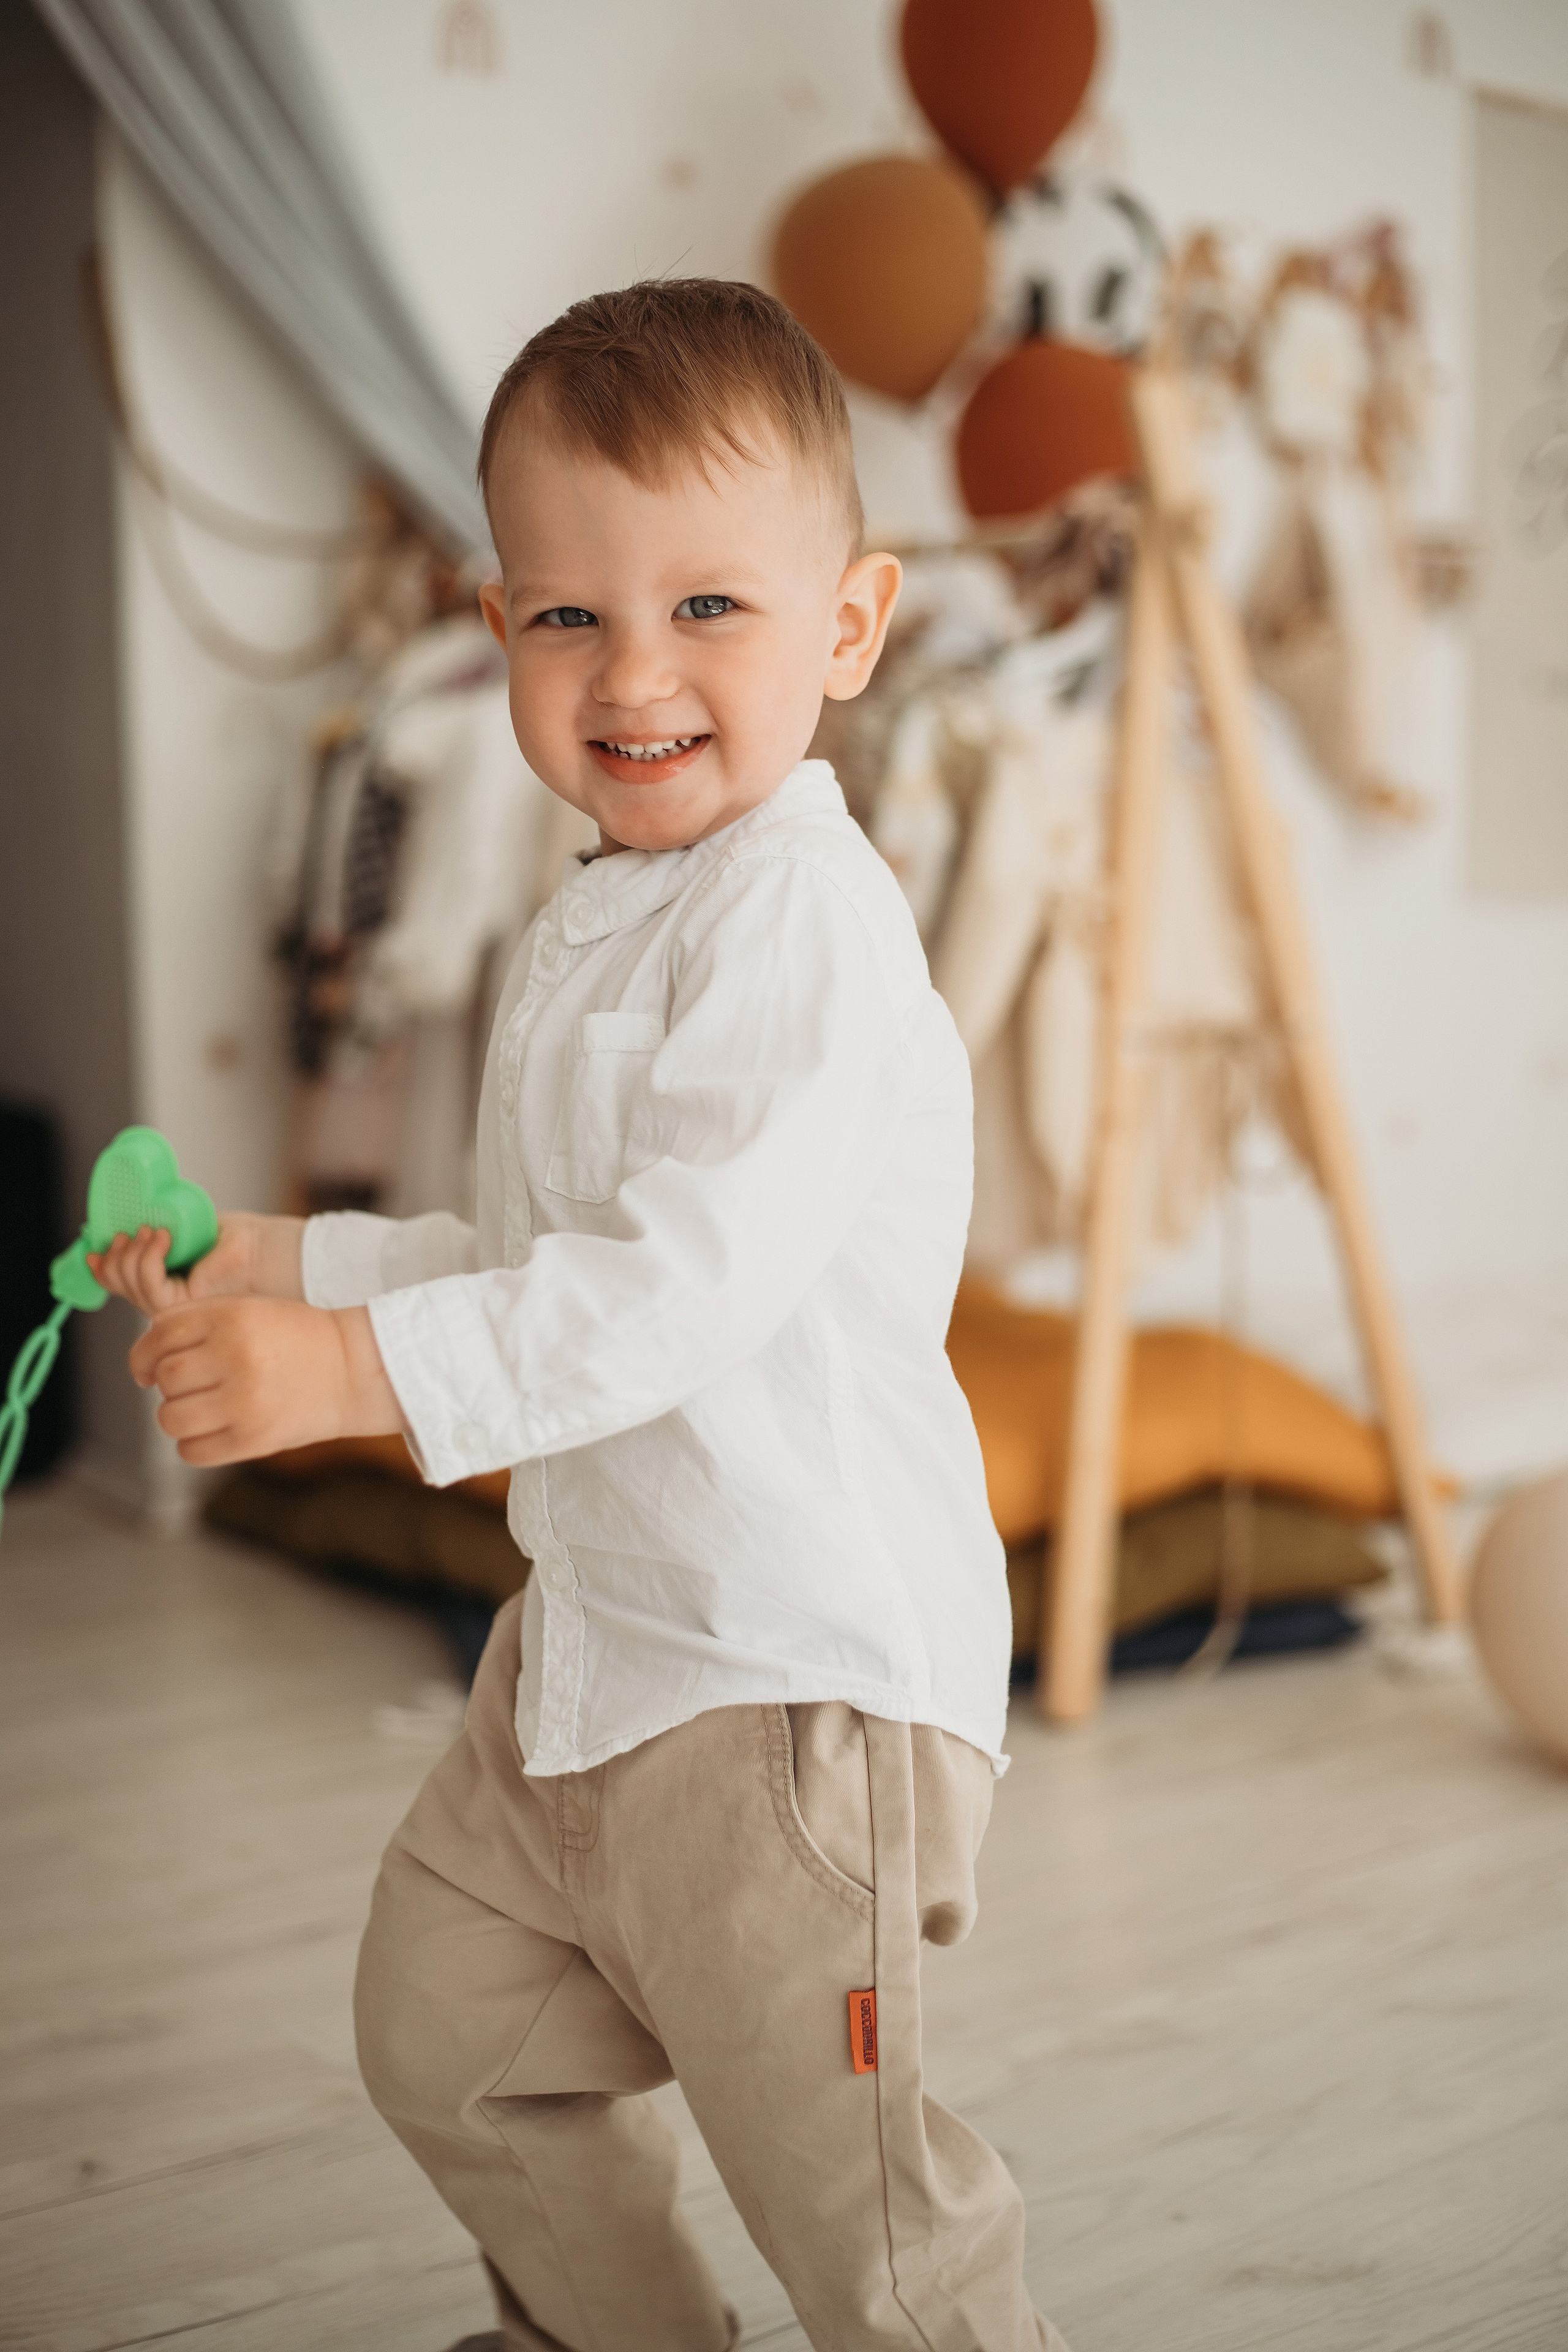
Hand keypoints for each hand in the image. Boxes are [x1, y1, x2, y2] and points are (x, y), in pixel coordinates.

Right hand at [87, 1212, 305, 1316]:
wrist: (278, 1252)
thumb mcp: (198, 1230)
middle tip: (133, 1231)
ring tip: (154, 1230)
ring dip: (134, 1254)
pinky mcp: (188, 1307)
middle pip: (121, 1285)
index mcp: (171, 1284)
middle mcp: (171, 1302)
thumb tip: (134, 1223)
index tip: (94, 1246)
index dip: (103, 1269)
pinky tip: (162, 1237)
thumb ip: (167, 1232)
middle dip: (115, 1257)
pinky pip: (151, 1286)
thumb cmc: (248, 1240)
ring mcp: (178, 1309)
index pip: (123, 1285)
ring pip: (132, 1286)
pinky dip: (149, 1258)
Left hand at [129, 1299, 404, 1466]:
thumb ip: (195, 1320)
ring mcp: (244, 1402)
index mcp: (232, 1318)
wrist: (354, 1370)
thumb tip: (143, 1357)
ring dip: (177, 1414)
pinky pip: (191, 1451)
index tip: (148, 1367)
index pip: (158, 1335)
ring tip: (202, 1408)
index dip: (144, 1354)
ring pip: (170, 1417)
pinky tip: (215, 1430)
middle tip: (190, 1385)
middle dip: (167, 1384)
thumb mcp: (248, 1309)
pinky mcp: (254, 1440)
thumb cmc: (295, 1338)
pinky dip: (193, 1444)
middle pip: (164, 1378)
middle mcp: (236, 1357)